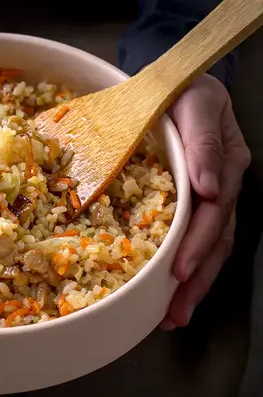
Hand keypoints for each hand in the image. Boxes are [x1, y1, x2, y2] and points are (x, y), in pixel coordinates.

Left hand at [160, 74, 249, 329]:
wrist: (174, 82)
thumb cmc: (183, 89)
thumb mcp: (196, 104)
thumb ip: (204, 143)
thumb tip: (211, 188)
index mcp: (226, 163)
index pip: (215, 212)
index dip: (197, 244)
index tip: (180, 271)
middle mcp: (222, 184)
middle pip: (215, 240)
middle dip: (196, 278)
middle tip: (174, 312)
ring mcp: (211, 194)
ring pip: (208, 246)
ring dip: (192, 282)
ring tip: (172, 315)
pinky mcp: (194, 199)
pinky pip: (193, 236)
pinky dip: (183, 263)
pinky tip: (170, 287)